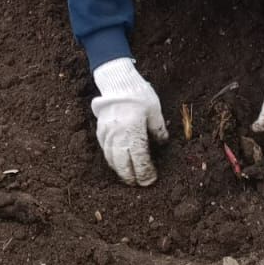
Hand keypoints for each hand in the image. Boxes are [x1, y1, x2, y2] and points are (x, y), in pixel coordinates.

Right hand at [91, 58, 168, 185]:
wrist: (117, 80)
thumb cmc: (139, 94)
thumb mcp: (154, 110)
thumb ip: (158, 129)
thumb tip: (162, 144)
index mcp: (133, 131)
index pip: (139, 159)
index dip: (145, 172)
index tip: (150, 180)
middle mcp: (118, 135)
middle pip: (123, 164)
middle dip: (131, 176)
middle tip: (138, 183)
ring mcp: (107, 134)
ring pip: (112, 159)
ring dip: (120, 170)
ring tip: (128, 177)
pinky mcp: (101, 130)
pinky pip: (105, 150)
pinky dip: (111, 160)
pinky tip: (117, 163)